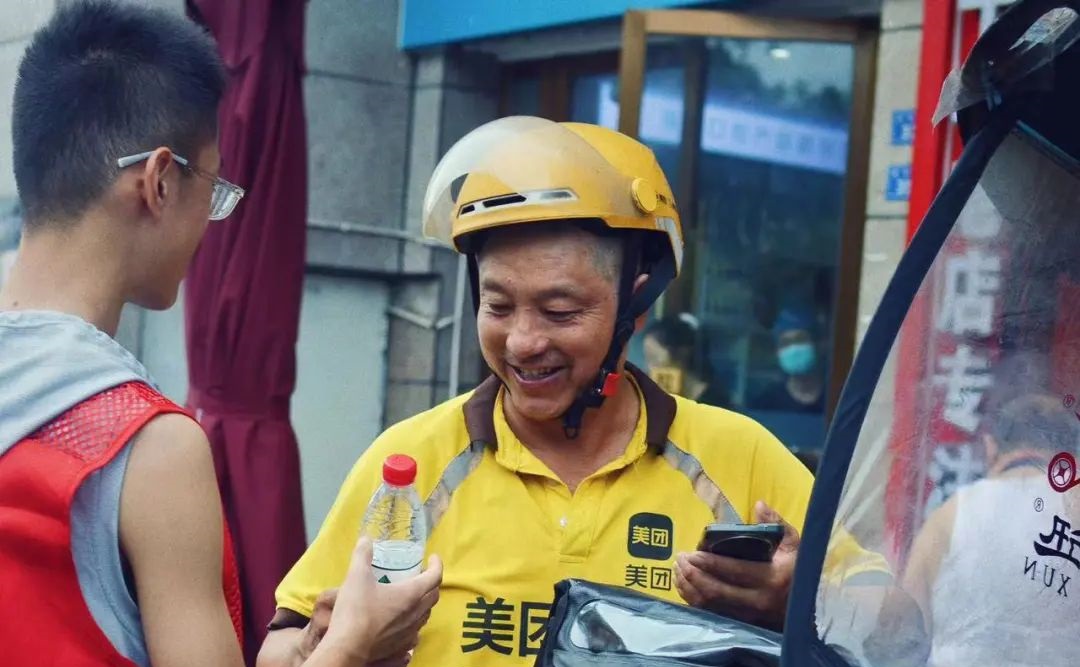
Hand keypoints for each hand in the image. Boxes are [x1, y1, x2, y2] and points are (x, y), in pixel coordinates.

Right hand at [305, 537, 442, 664]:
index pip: (435, 576)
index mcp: (411, 594)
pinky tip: (403, 618)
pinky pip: (416, 629)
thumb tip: (366, 539)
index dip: (437, 564)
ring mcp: (410, 632)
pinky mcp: (401, 645)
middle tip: (420, 573)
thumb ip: (362, 555)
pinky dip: (415, 619)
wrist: (348, 648)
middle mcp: (416, 613)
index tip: (433, 557)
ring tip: (412, 594)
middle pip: (434, 595)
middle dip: (431, 582)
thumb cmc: (356, 610)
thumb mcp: (356, 576)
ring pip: (426, 614)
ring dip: (424, 601)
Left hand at [675, 501, 798, 630]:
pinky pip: (714, 615)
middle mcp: (759, 601)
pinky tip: (685, 588)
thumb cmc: (802, 569)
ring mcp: (751, 617)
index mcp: (771, 578)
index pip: (733, 571)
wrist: (814, 605)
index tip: (691, 553)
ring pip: (712, 606)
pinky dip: (696, 602)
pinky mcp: (745, 624)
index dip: (709, 563)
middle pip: (717, 591)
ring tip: (678, 570)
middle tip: (680, 559)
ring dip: (690, 589)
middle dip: (694, 575)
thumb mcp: (795, 543)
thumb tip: (758, 504)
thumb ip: (776, 523)